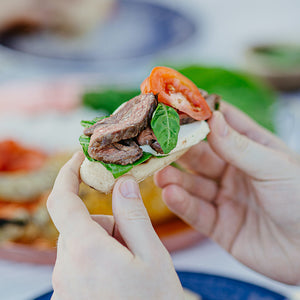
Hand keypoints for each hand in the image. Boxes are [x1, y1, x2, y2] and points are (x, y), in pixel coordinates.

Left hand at [47, 152, 183, 299]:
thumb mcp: (152, 256)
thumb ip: (133, 215)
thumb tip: (122, 183)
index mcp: (85, 251)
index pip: (62, 200)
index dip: (67, 174)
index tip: (80, 158)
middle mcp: (66, 268)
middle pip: (80, 225)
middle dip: (107, 223)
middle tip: (135, 241)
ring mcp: (65, 286)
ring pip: (81, 245)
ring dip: (105, 244)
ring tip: (132, 267)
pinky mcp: (69, 298)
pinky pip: (79, 265)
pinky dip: (98, 261)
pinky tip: (121, 281)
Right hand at [155, 103, 299, 284]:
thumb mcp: (274, 167)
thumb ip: (240, 146)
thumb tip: (212, 118)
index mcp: (252, 150)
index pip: (222, 126)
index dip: (200, 116)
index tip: (175, 108)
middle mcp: (234, 171)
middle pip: (200, 156)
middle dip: (179, 151)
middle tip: (158, 147)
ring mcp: (225, 198)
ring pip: (193, 184)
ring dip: (174, 179)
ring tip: (159, 174)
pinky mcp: (218, 225)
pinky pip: (196, 212)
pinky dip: (181, 203)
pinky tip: (170, 194)